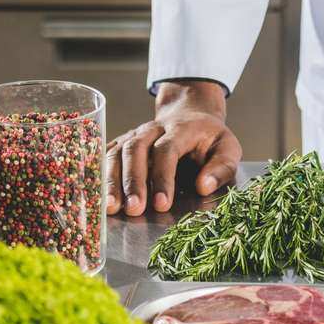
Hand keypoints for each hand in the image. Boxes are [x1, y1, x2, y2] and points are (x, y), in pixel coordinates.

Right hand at [106, 79, 241, 216]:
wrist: (190, 114)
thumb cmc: (209, 138)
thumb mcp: (228, 147)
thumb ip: (221, 167)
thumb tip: (204, 186)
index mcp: (181, 128)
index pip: (166, 150)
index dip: (163, 177)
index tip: (162, 204)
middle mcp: (153, 128)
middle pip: (135, 149)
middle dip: (133, 181)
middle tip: (133, 209)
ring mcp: (135, 133)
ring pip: (116, 151)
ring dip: (111, 180)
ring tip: (110, 208)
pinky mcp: (122, 142)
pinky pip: (105, 154)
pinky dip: (98, 174)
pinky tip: (95, 194)